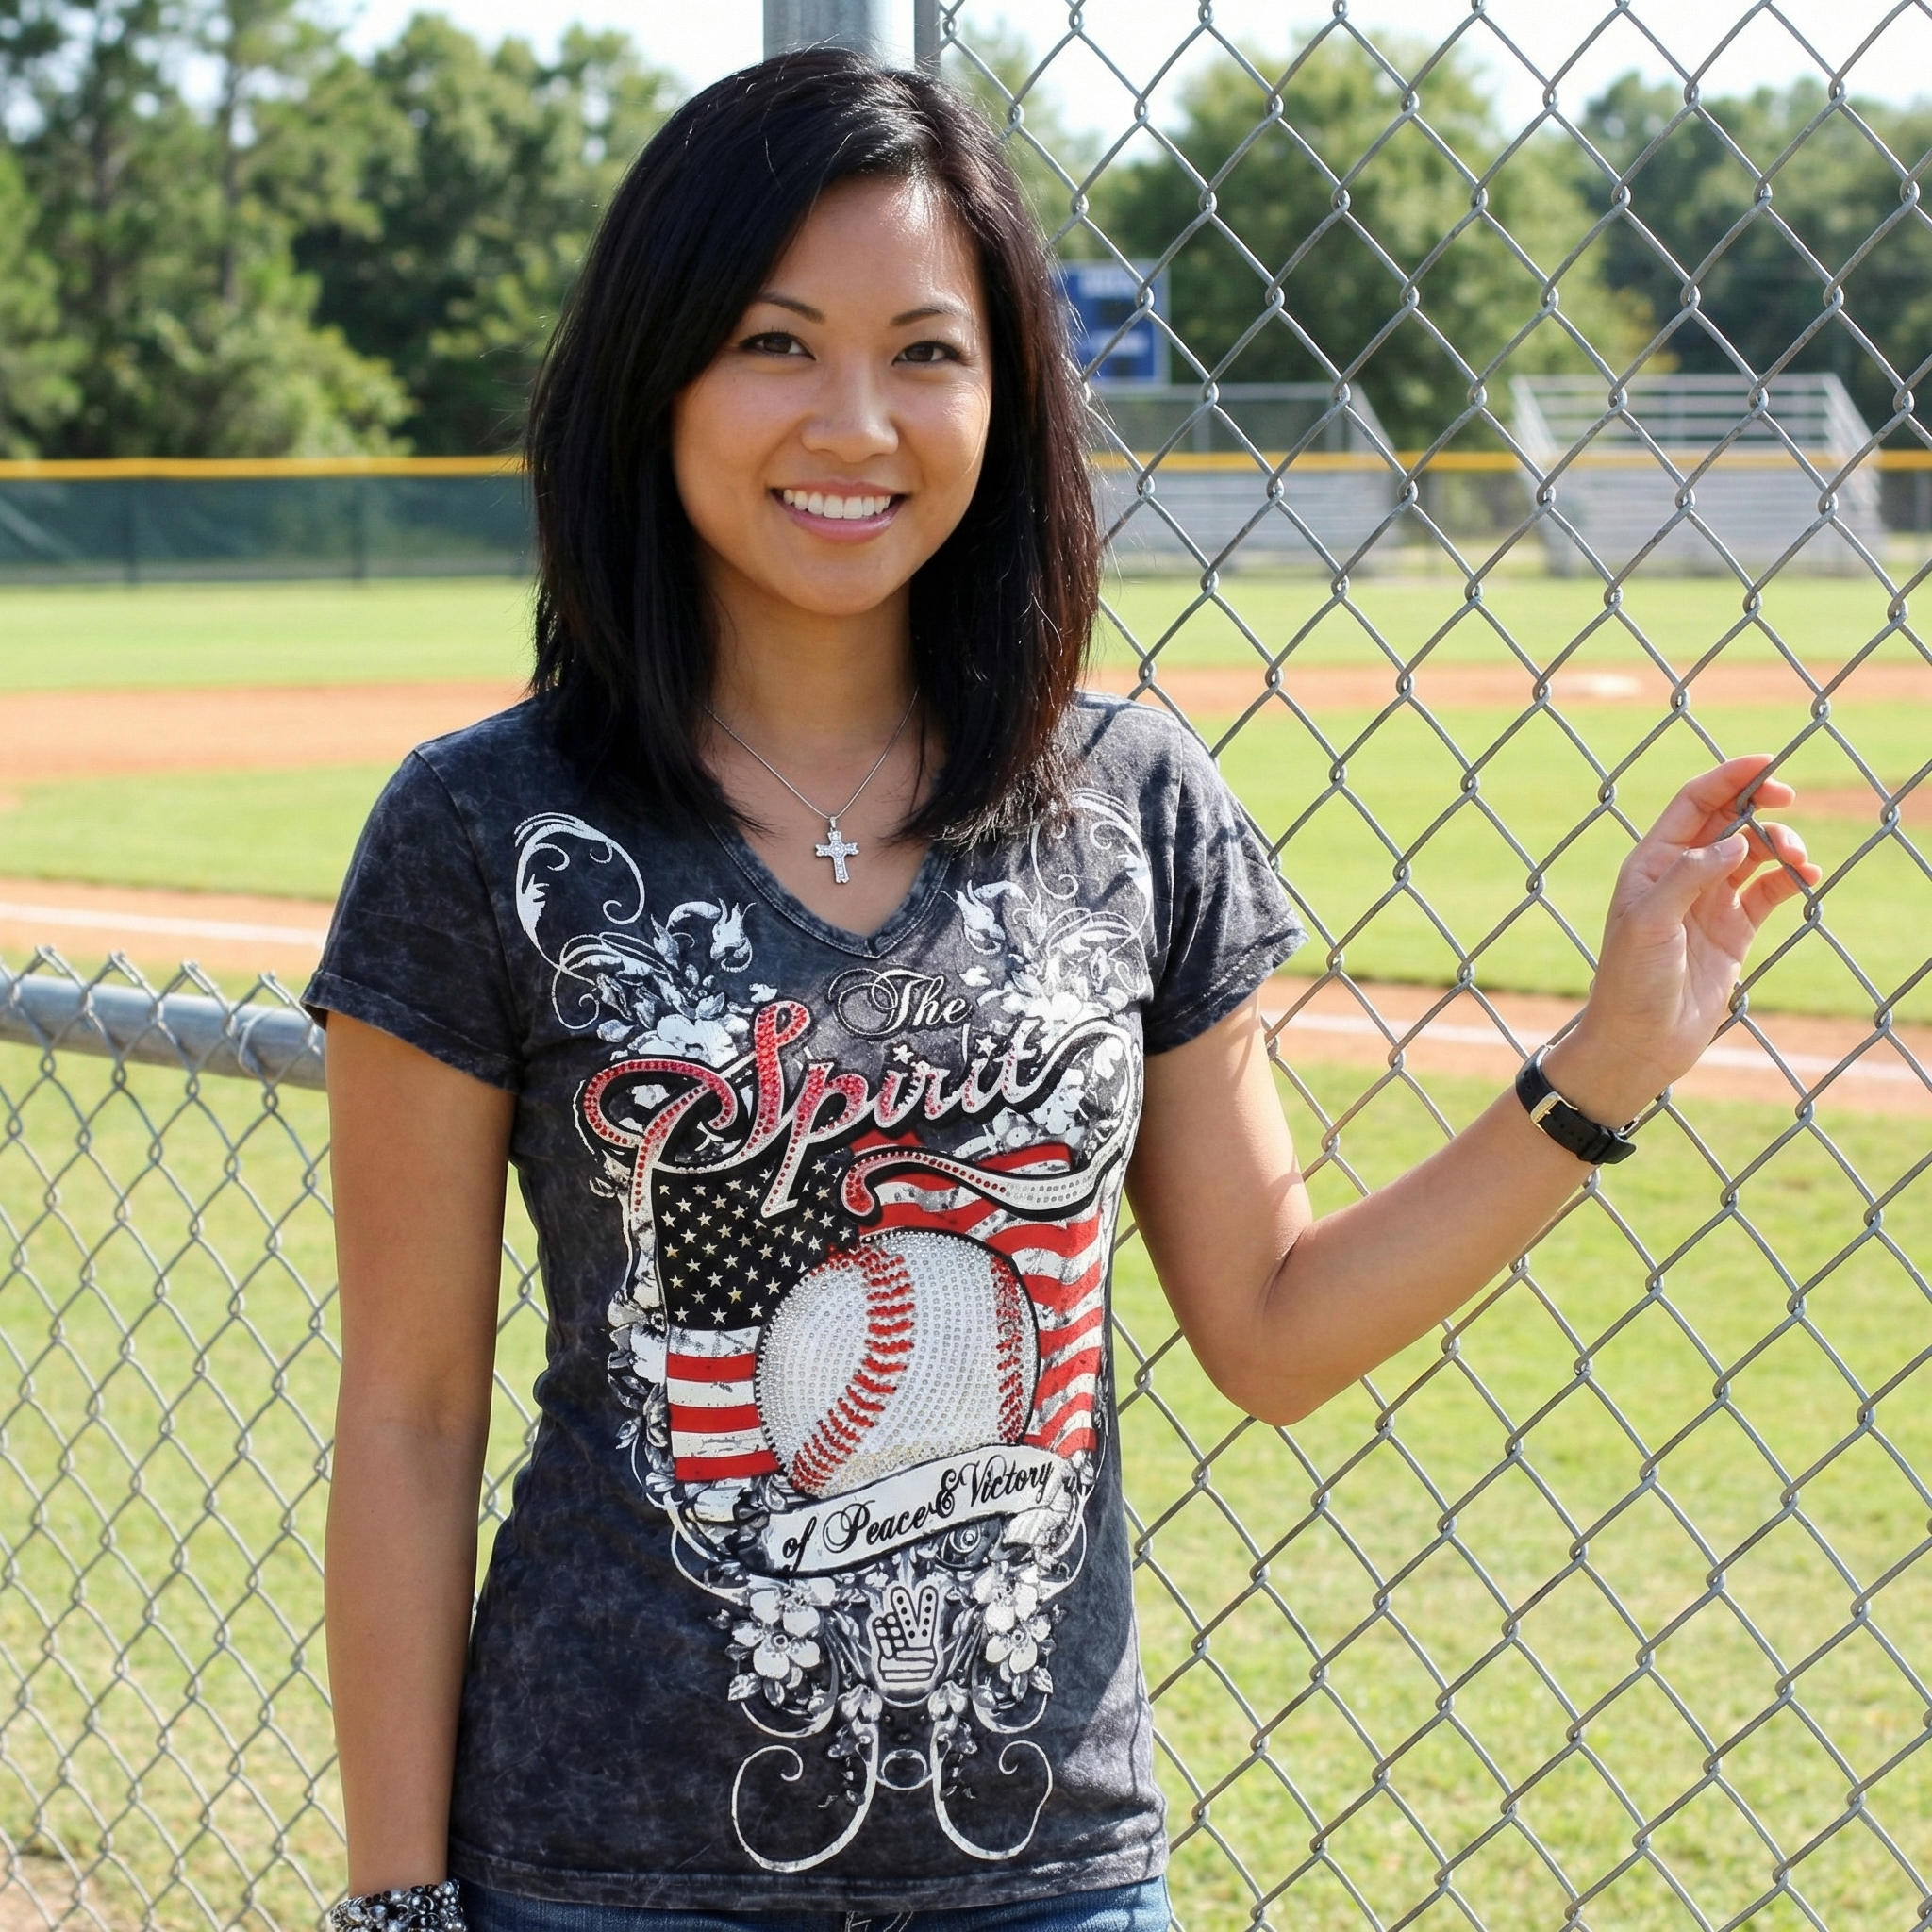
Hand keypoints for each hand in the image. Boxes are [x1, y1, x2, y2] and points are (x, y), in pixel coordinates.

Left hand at [1545, 754, 1821, 1124]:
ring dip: (1779, 843)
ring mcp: (1709, 902)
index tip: (1767, 763)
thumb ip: (1690, 876)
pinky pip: (1769, 891)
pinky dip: (1791, 878)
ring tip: (1796, 856)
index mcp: (1652, 863)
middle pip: (1727, 820)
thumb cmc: (1630, 981)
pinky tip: (1806, 877)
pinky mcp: (1734, 931)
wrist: (1640, 1042)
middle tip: (1787, 801)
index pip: (1693, 803)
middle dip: (1759, 804)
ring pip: (1753, 853)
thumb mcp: (1649, 922)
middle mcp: (1681, 876)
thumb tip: (1735, 841)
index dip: (1728, 778)